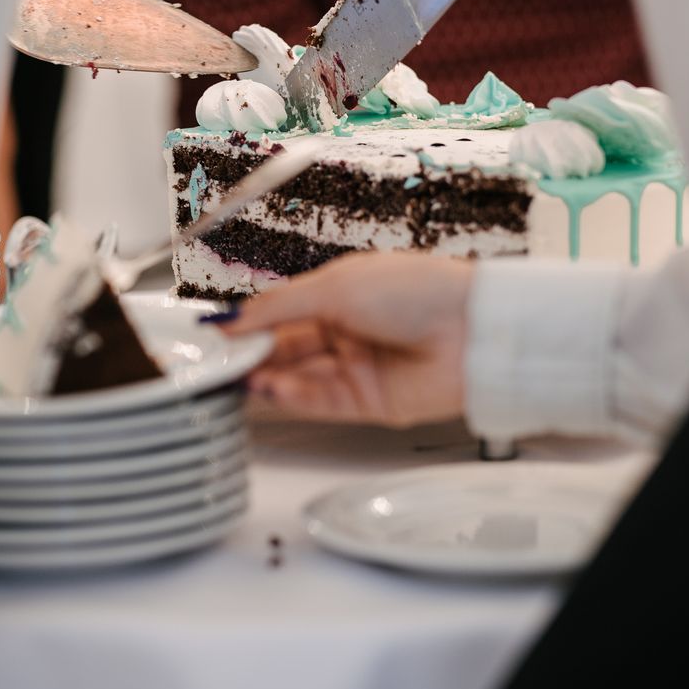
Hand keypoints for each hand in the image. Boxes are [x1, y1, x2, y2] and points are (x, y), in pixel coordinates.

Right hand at [218, 253, 473, 425]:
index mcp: (340, 295)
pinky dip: (292, 397)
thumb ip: (279, 306)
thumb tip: (233, 317)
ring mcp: (356, 368)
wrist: (473, 330)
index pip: (281, 313)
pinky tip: (271, 389)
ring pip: (298, 378)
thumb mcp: (336, 285)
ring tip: (239, 376)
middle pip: (285, 348)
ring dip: (267, 378)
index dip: (248, 324)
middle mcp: (346, 332)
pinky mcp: (368, 403)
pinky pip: (320, 402)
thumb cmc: (419, 291)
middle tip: (218, 360)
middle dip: (251, 354)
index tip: (215, 333)